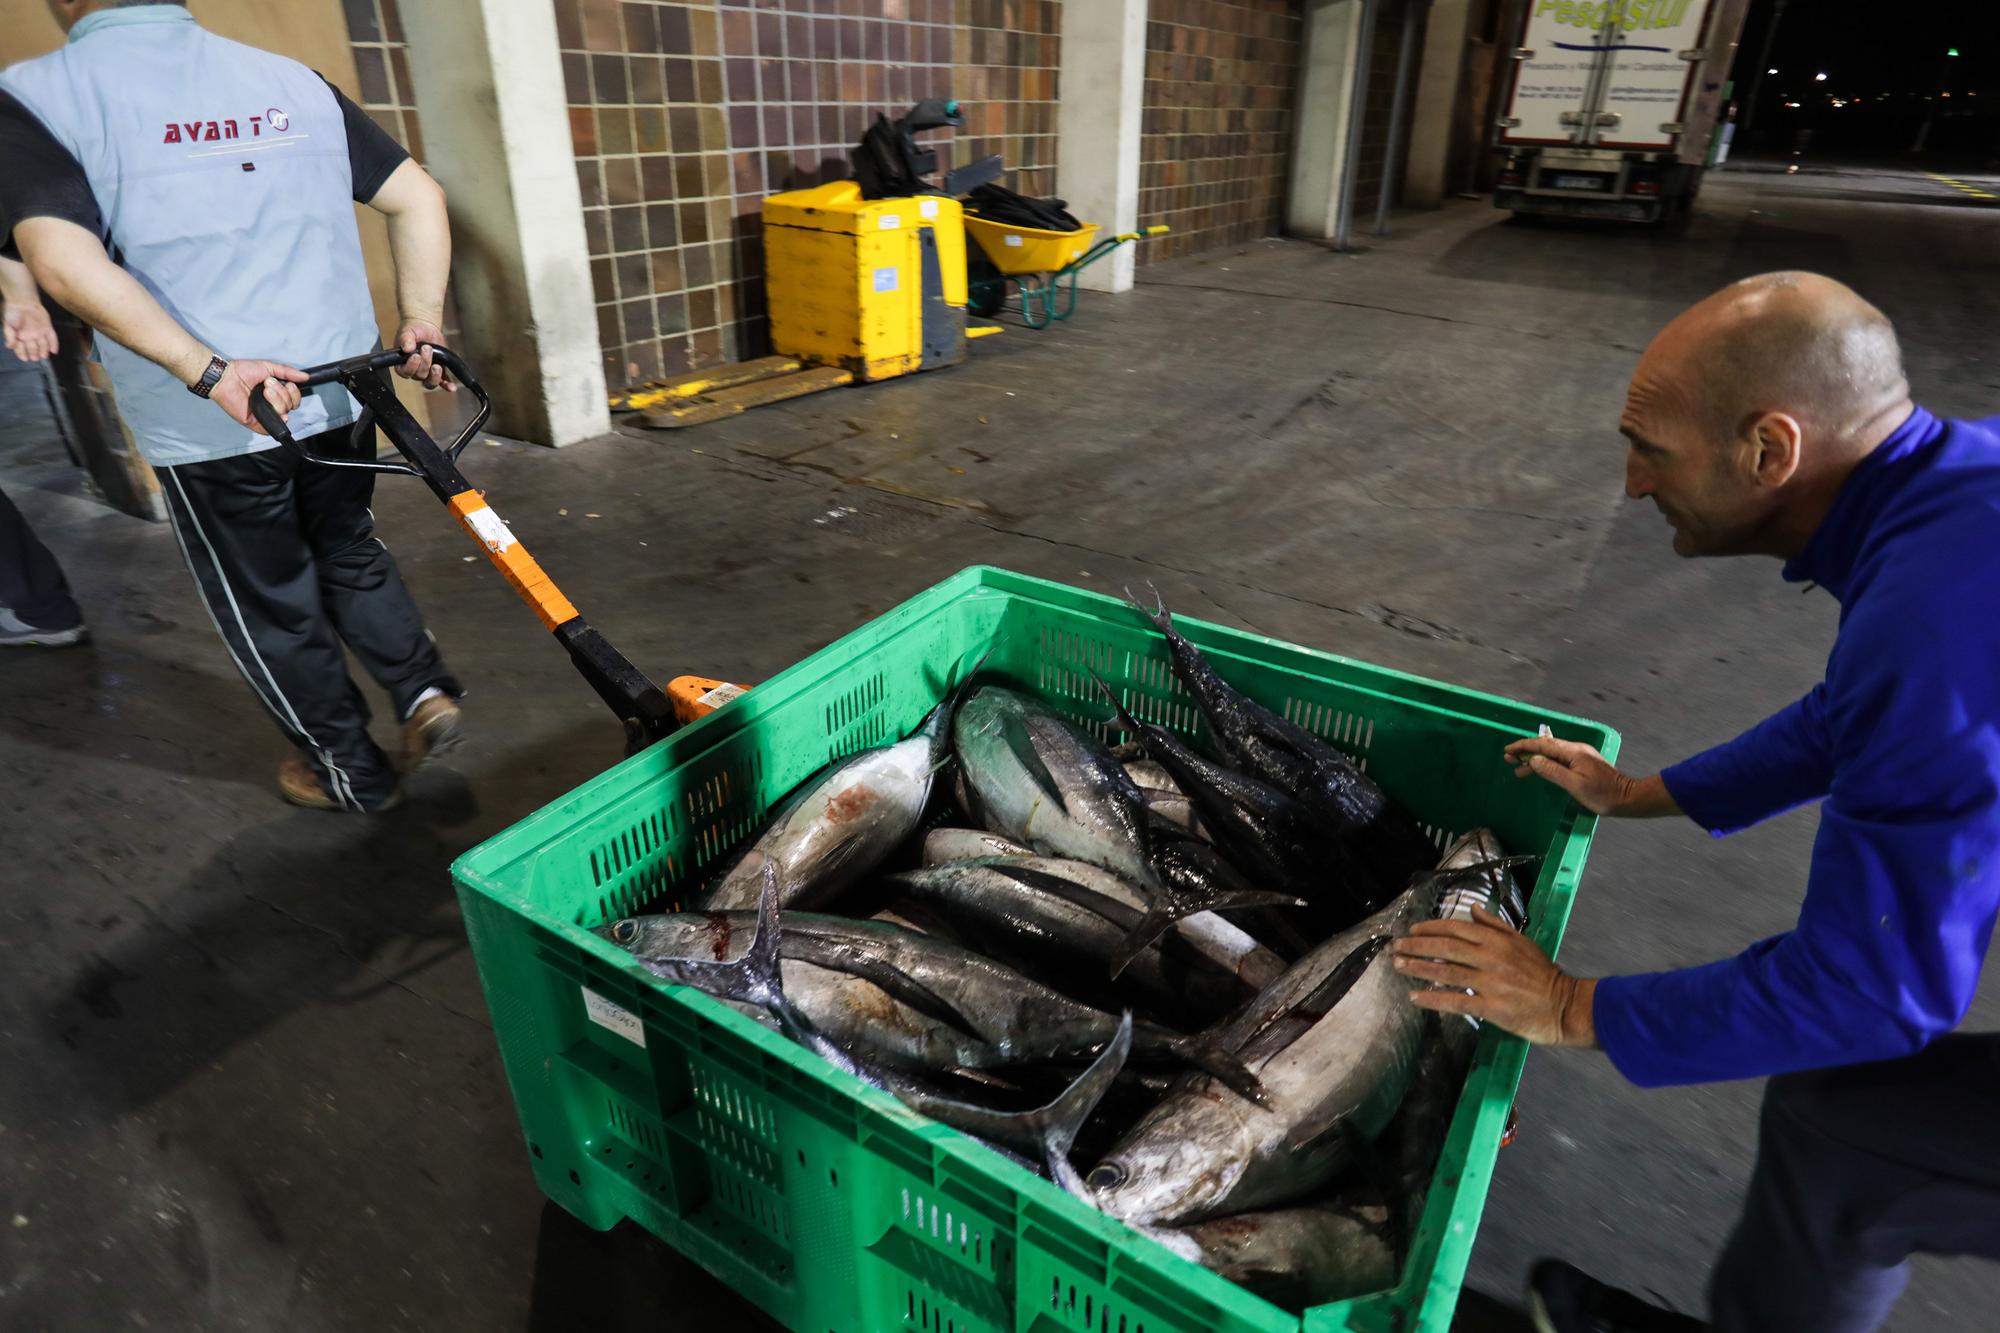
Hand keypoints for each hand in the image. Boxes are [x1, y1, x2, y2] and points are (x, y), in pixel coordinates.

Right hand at [3, 301, 57, 361]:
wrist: (23, 302)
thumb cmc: (13, 313)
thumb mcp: (7, 324)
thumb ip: (9, 335)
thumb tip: (10, 346)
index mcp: (20, 338)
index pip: (21, 349)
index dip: (23, 354)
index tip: (25, 359)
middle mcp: (31, 338)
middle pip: (33, 349)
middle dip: (34, 353)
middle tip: (35, 357)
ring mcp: (40, 334)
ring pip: (43, 345)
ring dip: (44, 351)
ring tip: (43, 355)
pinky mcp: (48, 329)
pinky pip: (52, 338)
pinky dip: (54, 344)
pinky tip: (54, 351)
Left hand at [209, 358, 308, 432]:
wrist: (227, 377)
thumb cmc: (243, 371)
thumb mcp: (269, 367)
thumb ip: (288, 372)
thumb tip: (305, 377)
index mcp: (276, 394)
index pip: (294, 400)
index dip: (294, 393)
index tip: (287, 384)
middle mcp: (272, 405)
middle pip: (291, 407)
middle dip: (283, 394)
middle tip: (268, 385)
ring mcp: (265, 414)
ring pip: (284, 415)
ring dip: (277, 401)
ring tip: (264, 391)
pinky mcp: (256, 423)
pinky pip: (271, 428)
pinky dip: (275, 420)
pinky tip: (273, 409)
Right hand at [393, 321, 456, 391]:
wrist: (426, 326)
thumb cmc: (414, 330)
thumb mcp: (408, 332)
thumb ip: (406, 339)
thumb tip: (406, 348)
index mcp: (403, 363)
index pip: (405, 372)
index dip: (411, 366)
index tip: (416, 355)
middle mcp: (414, 371)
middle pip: (419, 376)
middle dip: (425, 363)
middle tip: (427, 348)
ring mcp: (427, 373)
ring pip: (430, 383)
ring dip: (435, 377)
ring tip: (437, 366)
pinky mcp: (439, 372)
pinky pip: (443, 382)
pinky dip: (447, 385)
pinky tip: (452, 387)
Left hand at [1393, 908, 1596, 1045]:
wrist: (1565, 1006)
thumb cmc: (1543, 974)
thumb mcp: (1522, 941)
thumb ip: (1495, 925)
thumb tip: (1472, 908)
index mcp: (1498, 940)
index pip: (1456, 929)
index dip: (1430, 929)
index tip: (1412, 931)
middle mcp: (1492, 958)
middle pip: (1446, 948)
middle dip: (1417, 946)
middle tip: (1396, 947)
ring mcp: (1491, 983)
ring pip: (1447, 972)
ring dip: (1419, 968)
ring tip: (1399, 966)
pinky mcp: (1493, 1008)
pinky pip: (1457, 1001)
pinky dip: (1433, 998)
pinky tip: (1416, 997)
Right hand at [1503, 736, 1637, 814]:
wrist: (1627, 798)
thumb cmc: (1602, 794)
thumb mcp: (1574, 785)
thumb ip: (1552, 771)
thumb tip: (1533, 760)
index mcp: (1573, 752)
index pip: (1543, 744)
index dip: (1523, 746)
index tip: (1507, 750)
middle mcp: (1576, 750)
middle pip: (1546, 746)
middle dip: (1526, 751)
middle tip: (1508, 759)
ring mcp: (1580, 756)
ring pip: (1551, 753)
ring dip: (1534, 759)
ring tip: (1518, 770)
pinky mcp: (1583, 764)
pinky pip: (1558, 759)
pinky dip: (1545, 763)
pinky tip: (1539, 770)